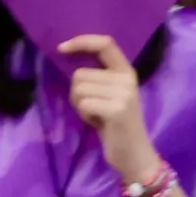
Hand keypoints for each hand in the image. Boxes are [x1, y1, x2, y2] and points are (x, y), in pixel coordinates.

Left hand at [57, 33, 157, 180]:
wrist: (134, 154)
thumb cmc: (115, 126)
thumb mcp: (110, 95)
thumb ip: (97, 78)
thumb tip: (68, 60)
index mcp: (126, 71)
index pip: (105, 43)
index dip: (82, 42)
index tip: (61, 48)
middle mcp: (127, 78)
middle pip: (80, 74)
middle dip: (77, 93)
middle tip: (93, 109)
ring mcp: (124, 93)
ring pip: (79, 89)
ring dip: (80, 105)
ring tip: (96, 116)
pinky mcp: (117, 109)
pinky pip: (84, 104)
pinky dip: (84, 115)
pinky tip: (97, 123)